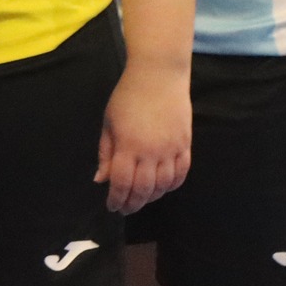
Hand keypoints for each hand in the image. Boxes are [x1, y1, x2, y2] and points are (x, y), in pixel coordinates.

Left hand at [95, 62, 190, 213]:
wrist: (158, 76)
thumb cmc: (127, 96)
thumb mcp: (109, 122)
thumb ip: (105, 153)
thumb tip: (101, 180)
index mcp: (127, 146)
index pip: (122, 183)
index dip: (116, 199)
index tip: (112, 207)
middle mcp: (151, 152)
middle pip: (144, 189)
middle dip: (133, 203)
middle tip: (126, 208)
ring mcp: (171, 149)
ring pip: (164, 185)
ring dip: (153, 197)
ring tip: (142, 198)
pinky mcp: (185, 144)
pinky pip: (182, 173)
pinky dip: (173, 185)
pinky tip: (164, 187)